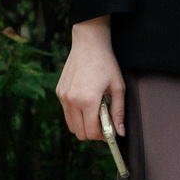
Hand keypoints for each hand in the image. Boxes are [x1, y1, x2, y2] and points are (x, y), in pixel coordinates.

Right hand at [56, 16, 126, 142]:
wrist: (89, 44)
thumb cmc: (106, 64)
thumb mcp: (118, 87)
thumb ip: (118, 112)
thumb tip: (120, 133)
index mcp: (88, 100)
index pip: (92, 132)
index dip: (102, 136)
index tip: (110, 132)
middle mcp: (72, 101)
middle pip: (79, 133)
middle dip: (92, 132)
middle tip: (103, 123)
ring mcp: (63, 97)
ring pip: (71, 125)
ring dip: (83, 124)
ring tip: (95, 112)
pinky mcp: (59, 92)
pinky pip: (66, 112)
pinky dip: (76, 114)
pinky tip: (86, 102)